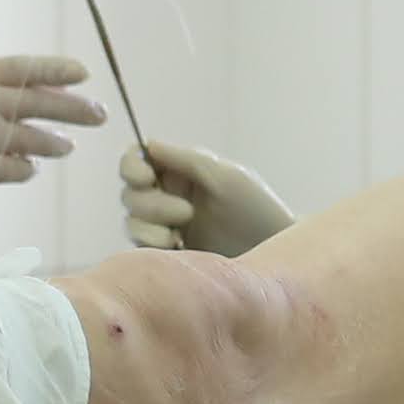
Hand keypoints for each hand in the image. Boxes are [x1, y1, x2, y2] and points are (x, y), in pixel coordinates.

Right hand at [0, 56, 105, 210]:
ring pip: (33, 138)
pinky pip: (17, 169)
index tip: (84, 73)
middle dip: (75, 108)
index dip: (57, 69)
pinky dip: (27, 168)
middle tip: (100, 114)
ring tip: (67, 146)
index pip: (24, 67)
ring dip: (56, 143)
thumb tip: (53, 91)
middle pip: (38, 101)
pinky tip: (29, 167)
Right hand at [120, 141, 291, 255]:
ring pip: (131, 222)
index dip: (132, 167)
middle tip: (186, 213)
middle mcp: (169, 196)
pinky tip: (178, 251)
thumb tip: (147, 143)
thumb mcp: (225, 177)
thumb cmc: (257, 210)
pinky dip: (152, 248)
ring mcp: (166, 227)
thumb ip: (187, 160)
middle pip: (130, 193)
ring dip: (148, 229)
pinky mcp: (167, 256)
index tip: (146, 178)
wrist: (273, 259)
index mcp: (181, 172)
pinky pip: (141, 250)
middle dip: (151, 203)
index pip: (139, 160)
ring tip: (177, 239)